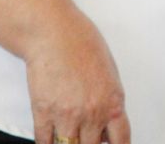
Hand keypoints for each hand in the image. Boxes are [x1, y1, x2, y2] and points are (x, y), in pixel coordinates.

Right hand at [23, 14, 129, 143]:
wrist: (54, 32)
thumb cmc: (82, 44)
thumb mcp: (109, 73)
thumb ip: (109, 101)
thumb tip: (105, 123)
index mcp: (113, 102)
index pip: (121, 141)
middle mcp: (92, 113)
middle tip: (83, 138)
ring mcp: (67, 115)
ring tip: (68, 137)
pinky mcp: (43, 112)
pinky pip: (45, 142)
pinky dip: (47, 143)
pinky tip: (50, 139)